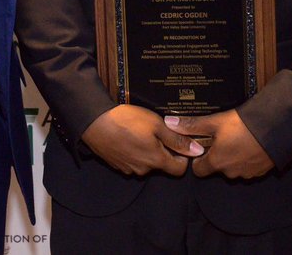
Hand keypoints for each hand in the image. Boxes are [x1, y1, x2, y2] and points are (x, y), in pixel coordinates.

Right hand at [80, 105, 202, 175]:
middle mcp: (143, 170)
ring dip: (148, 149)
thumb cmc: (127, 121)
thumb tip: (197, 150)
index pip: (179, 170)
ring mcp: (129, 169)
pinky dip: (134, 150)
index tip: (179, 142)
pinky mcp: (118, 165)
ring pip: (147, 162)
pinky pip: (133, 160)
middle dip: (163, 149)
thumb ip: (177, 139)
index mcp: (156, 161)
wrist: (94, 123)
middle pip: (162, 165)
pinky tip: (129, 136)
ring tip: (140, 131)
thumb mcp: (157, 124)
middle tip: (156, 130)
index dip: (183, 156)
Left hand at [164, 110, 273, 179]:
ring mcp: (246, 173)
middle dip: (217, 155)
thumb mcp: (215, 121)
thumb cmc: (243, 124)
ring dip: (233, 157)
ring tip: (238, 138)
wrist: (276, 127)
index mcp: (217, 162)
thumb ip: (192, 125)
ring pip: (233, 168)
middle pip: (216, 168)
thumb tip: (170, 123)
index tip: (203, 146)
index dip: (199, 158)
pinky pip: (248, 167)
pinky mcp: (260, 171)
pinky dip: (247, 158)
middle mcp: (230, 172)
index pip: (199, 170)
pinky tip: (251, 143)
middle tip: (222, 137)